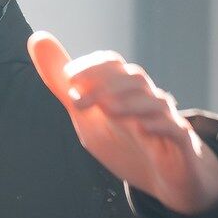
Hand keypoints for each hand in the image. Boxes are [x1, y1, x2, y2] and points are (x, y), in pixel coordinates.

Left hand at [28, 32, 217, 216]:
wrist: (165, 178)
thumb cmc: (126, 141)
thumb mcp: (87, 115)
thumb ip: (62, 84)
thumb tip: (37, 38)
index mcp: (125, 91)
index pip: (113, 65)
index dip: (91, 67)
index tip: (67, 77)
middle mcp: (148, 99)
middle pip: (134, 78)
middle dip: (105, 85)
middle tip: (76, 102)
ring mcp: (167, 120)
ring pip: (155, 102)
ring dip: (130, 103)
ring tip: (108, 110)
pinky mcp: (180, 144)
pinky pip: (175, 129)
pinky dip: (160, 125)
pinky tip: (142, 128)